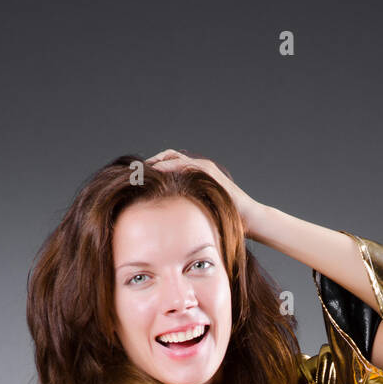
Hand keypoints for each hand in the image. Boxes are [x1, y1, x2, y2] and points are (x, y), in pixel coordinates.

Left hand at [144, 148, 262, 235]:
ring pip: (172, 156)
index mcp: (193, 177)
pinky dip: (169, 166)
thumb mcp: (198, 215)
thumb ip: (184, 212)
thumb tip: (162, 227)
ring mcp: (203, 168)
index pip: (167, 165)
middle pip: (167, 157)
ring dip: (155, 162)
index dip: (150, 169)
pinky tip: (156, 172)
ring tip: (139, 169)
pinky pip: (185, 164)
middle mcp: (197, 168)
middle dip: (149, 163)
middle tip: (134, 172)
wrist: (249, 220)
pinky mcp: (209, 171)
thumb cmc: (226, 221)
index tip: (135, 178)